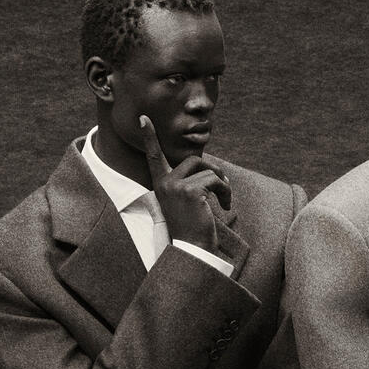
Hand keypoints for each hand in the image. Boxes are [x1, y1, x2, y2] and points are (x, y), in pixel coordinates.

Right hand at [140, 115, 230, 250]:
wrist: (193, 250)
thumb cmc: (193, 228)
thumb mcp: (187, 202)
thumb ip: (190, 182)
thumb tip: (209, 167)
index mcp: (161, 185)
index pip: (154, 157)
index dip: (149, 137)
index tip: (144, 118)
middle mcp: (164, 183)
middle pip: (193, 160)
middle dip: (213, 170)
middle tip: (223, 186)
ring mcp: (176, 186)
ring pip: (206, 169)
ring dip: (221, 182)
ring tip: (225, 199)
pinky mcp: (190, 191)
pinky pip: (214, 180)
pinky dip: (225, 191)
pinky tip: (225, 206)